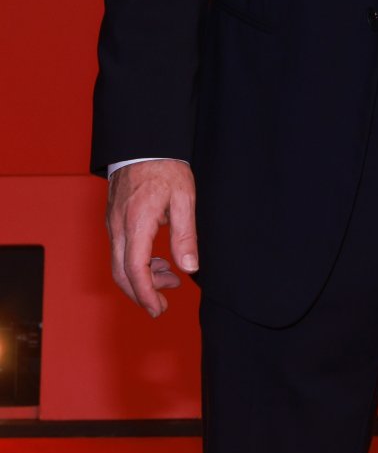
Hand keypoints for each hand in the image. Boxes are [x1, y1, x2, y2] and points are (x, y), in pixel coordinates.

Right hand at [106, 159, 198, 317]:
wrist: (143, 143)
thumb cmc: (165, 167)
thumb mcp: (184, 198)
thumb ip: (185, 234)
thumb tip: (190, 267)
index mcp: (137, 223)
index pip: (134, 269)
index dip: (145, 294)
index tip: (158, 309)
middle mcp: (118, 227)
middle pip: (121, 273)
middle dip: (141, 294)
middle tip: (163, 305)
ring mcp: (113, 224)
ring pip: (119, 264)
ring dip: (142, 278)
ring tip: (171, 278)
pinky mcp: (114, 220)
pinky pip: (120, 251)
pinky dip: (137, 263)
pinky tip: (158, 261)